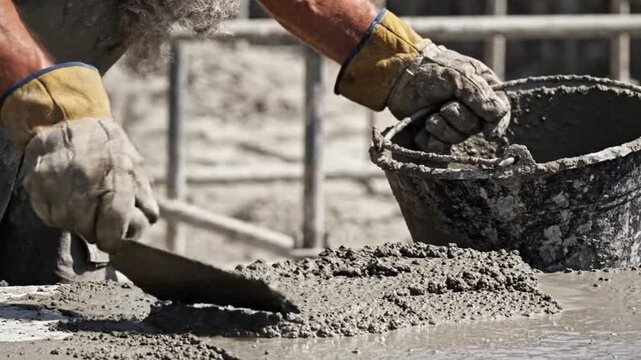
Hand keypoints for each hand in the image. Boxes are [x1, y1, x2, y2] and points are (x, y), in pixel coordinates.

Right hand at [22, 118, 157, 252]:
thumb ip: (144, 196)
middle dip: (98, 228)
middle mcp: (84, 186)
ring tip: (82, 196)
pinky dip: (58, 211)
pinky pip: (49, 216)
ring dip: (77, 219)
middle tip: (99, 210)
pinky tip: (65, 192)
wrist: (67, 121)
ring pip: (68, 226)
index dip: (115, 239)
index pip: (114, 228)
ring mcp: (57, 188)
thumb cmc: (107, 146)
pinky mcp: (36, 188)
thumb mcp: (135, 165)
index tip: (114, 240)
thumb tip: (148, 221)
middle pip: (90, 232)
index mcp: (114, 180)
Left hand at [387, 42, 509, 153]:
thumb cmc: (432, 69)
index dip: (497, 125)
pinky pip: (439, 148)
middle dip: (459, 119)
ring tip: (430, 114)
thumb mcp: (460, 76)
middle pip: (476, 128)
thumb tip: (499, 115)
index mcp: (483, 89)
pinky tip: (423, 126)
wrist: (400, 76)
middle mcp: (471, 108)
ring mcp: (452, 122)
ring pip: (457, 138)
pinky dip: (430, 139)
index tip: (488, 133)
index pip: (501, 112)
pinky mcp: (434, 134)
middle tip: (444, 106)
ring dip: (443, 127)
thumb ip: (480, 95)